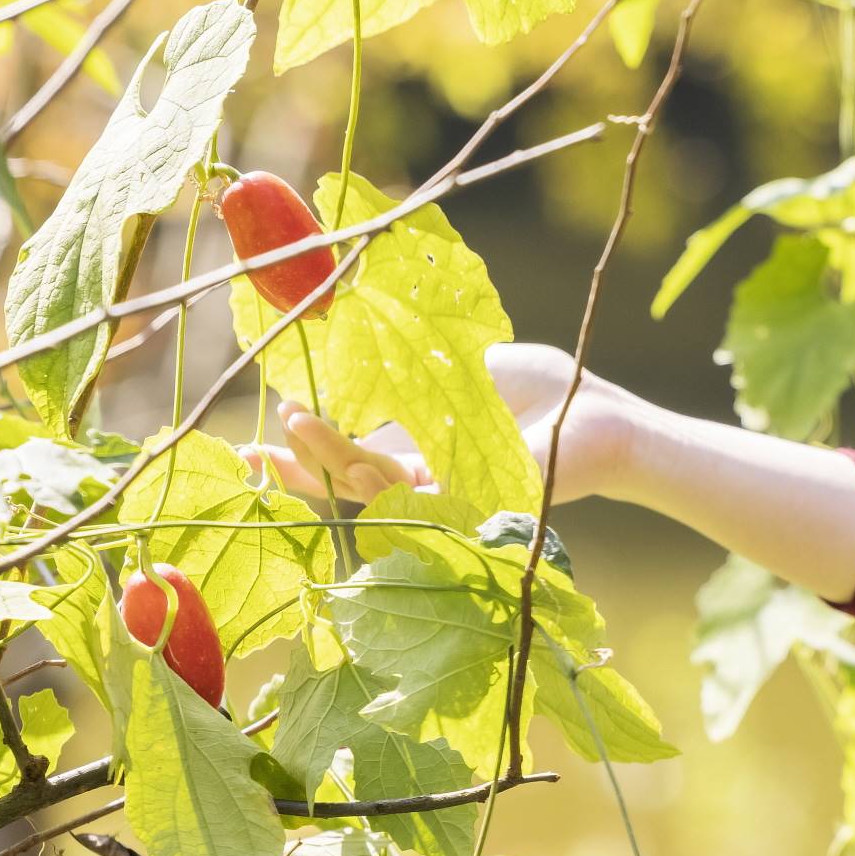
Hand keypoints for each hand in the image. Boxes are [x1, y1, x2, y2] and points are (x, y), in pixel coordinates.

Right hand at [239, 340, 647, 509]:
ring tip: (295, 430)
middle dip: (301, 466)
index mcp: (417, 452)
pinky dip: (377, 482)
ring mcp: (445, 499)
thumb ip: (407, 370)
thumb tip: (346, 348)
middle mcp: (424, 483)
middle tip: (260, 445)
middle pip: (346, 484)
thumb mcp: (459, 366)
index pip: (347, 458)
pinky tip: (349, 461)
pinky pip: (413, 501)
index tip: (255, 444)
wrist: (599, 413)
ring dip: (327, 464)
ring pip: (369, 491)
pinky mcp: (469, 507)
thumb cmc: (541, 386)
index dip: (303, 455)